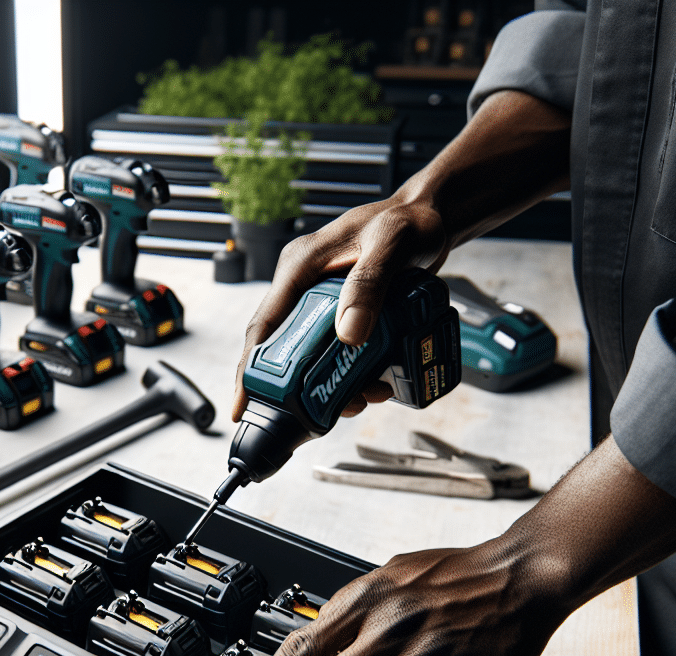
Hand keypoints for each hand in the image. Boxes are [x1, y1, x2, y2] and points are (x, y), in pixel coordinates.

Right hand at [232, 193, 449, 421]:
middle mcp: (304, 287)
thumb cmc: (411, 221)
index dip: (249, 369)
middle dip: (298, 387)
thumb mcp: (391, 245)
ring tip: (361, 400)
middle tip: (315, 417)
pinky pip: (335, 351)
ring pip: (311, 355)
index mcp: (299, 267)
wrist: (433, 218)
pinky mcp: (343, 313)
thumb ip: (369, 285)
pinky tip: (371, 384)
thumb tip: (349, 335)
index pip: (263, 326)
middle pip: (284, 348)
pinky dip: (350, 373)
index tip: (241, 405)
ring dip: (331, 384)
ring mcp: (322, 301)